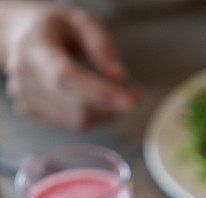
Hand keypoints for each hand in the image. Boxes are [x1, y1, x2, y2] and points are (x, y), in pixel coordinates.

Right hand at [0, 1, 140, 129]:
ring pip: (78, 120)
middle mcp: (24, 76)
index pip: (65, 77)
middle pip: (75, 106)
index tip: (130, 101)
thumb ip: (102, 44)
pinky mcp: (31, 111)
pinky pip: (73, 124)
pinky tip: (103, 101)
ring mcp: (25, 97)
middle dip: (114, 106)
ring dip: (109, 113)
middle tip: (139, 93)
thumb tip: (120, 76)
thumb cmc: (56, 27)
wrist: (22, 36)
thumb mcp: (81, 20)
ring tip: (124, 94)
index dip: (98, 93)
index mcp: (34, 47)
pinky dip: (96, 117)